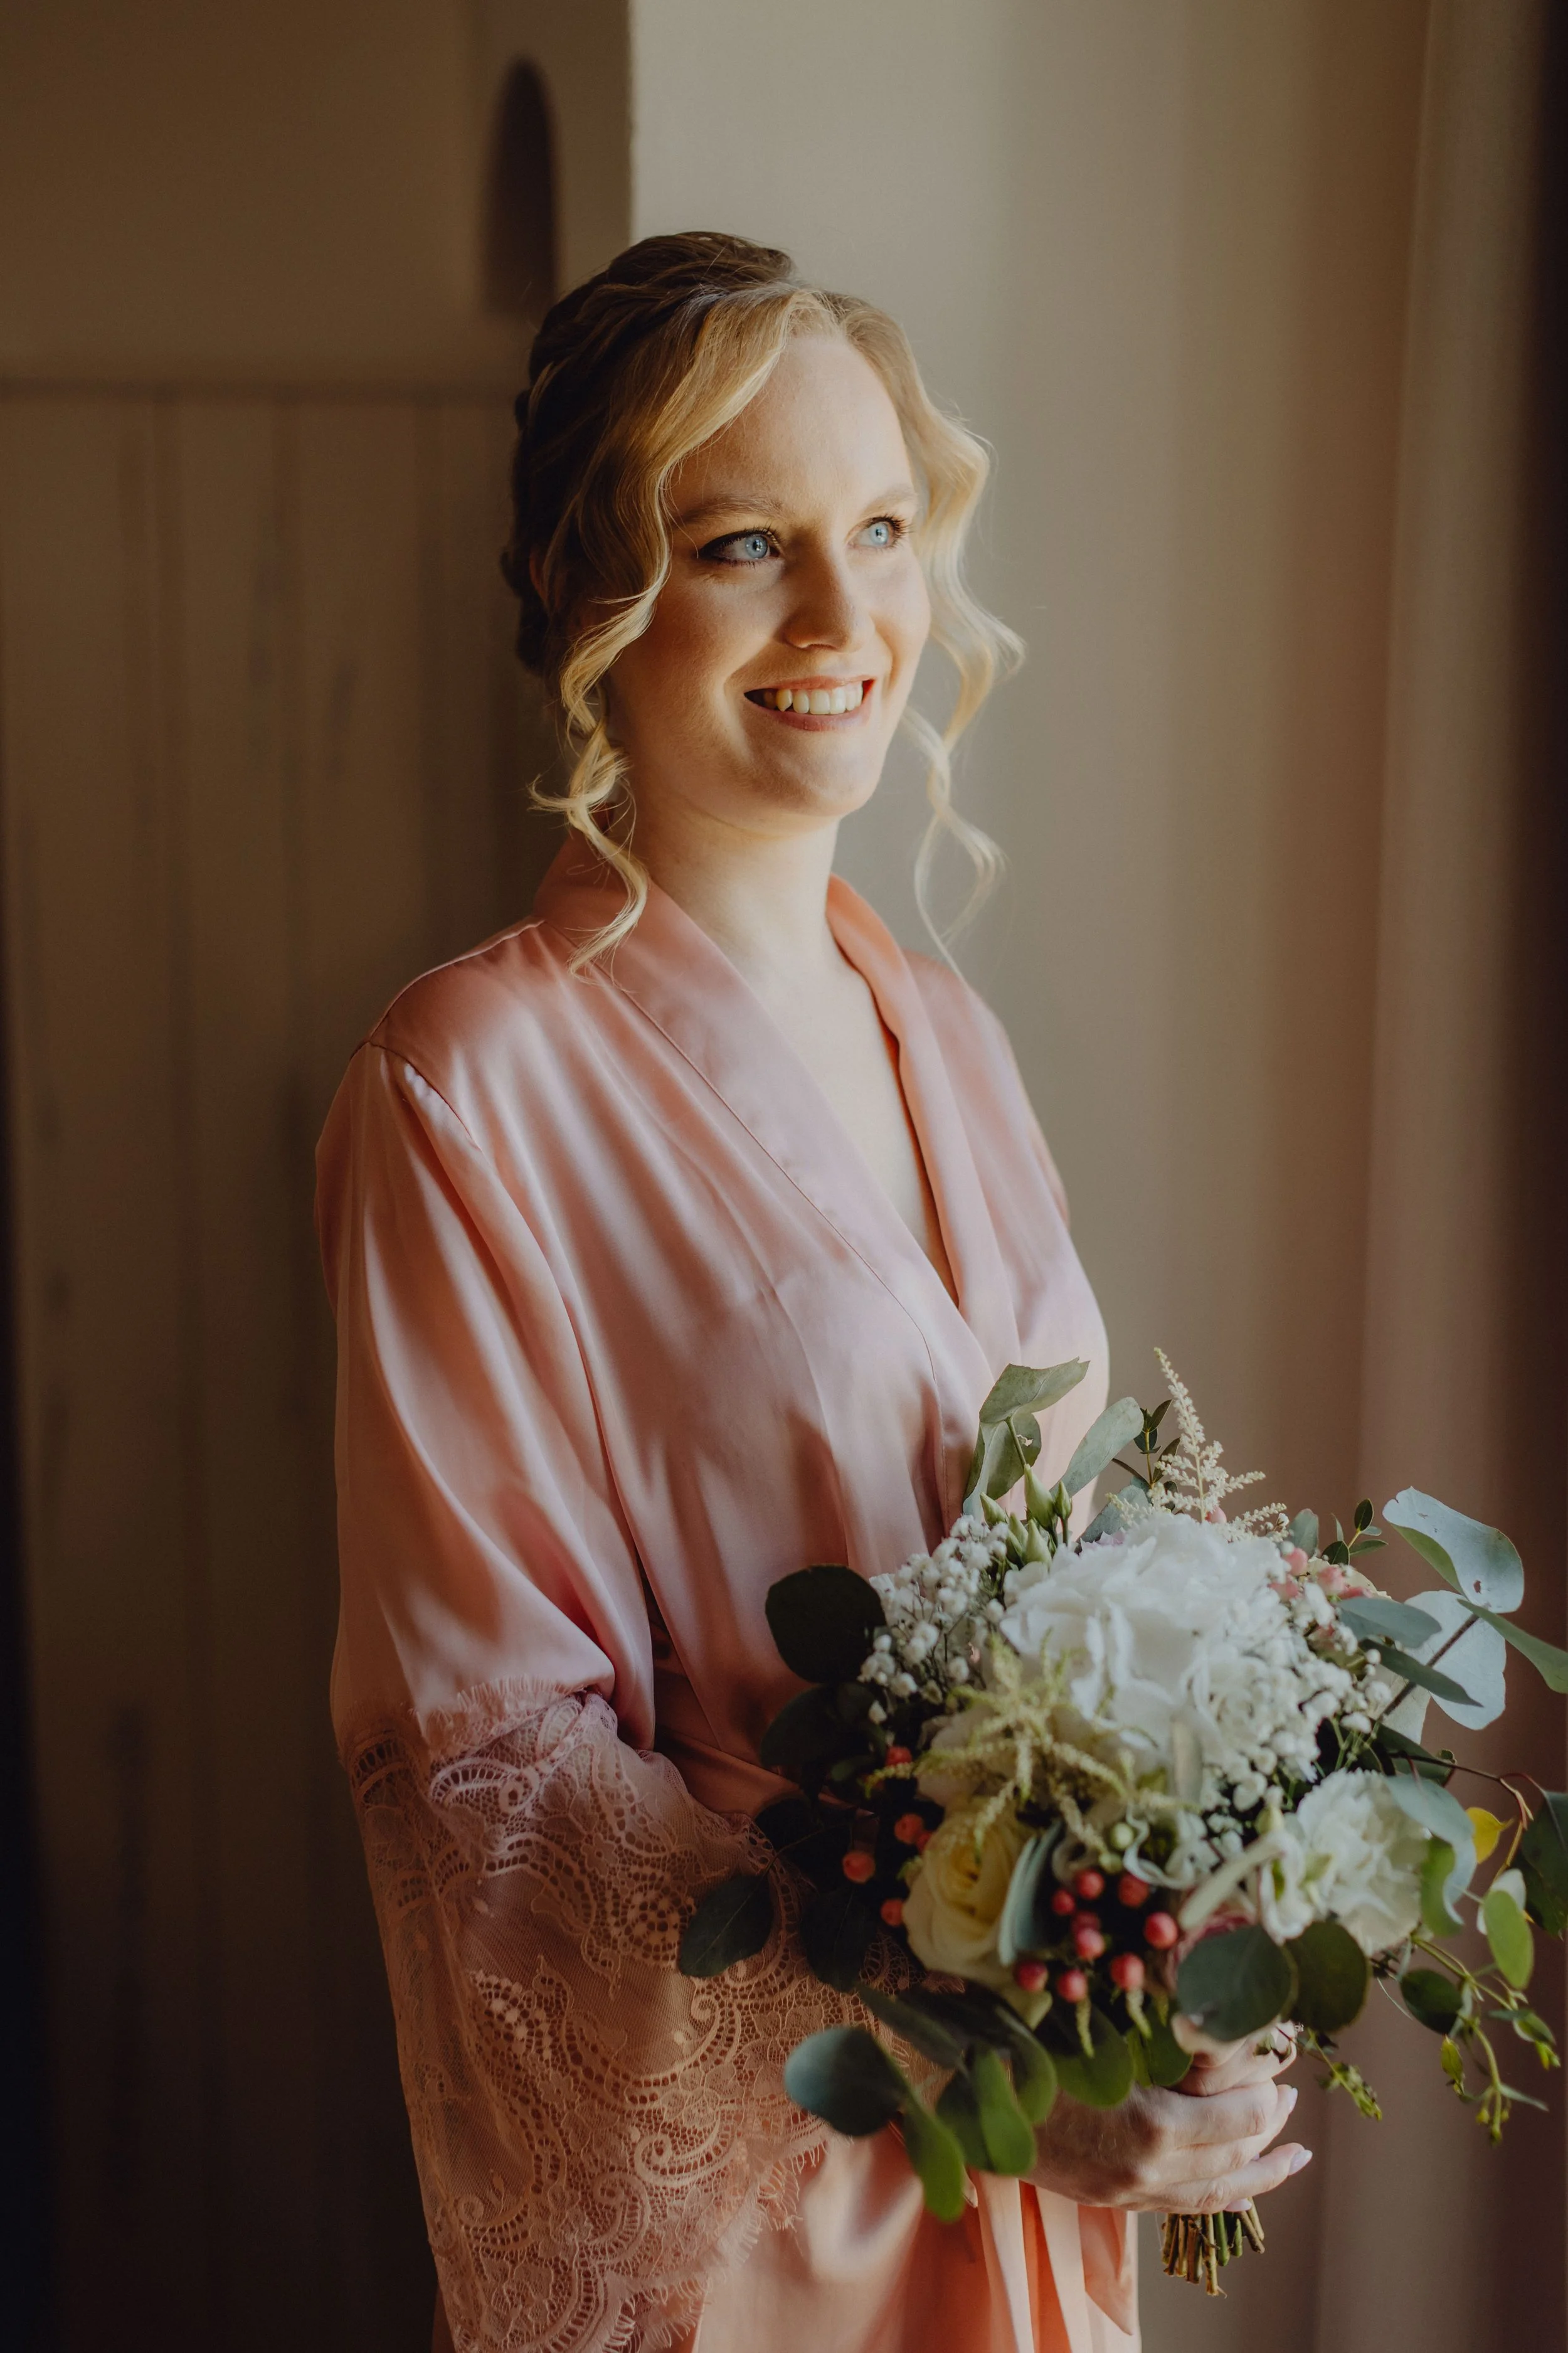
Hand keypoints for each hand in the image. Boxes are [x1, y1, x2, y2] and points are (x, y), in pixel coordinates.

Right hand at [1029, 2034, 1308, 2211]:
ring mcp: (1126, 2191)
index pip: (1236, 2122)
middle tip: (1290, 2101)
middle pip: (1231, 2159)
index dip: (1264, 2098)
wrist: (967, 2095)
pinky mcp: (1109, 2199)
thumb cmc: (1030, 2049)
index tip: (1276, 2071)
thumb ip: (1159, 2035)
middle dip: (1267, 2130)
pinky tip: (1240, 2192)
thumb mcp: (1101, 2031)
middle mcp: (1147, 2170)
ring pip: (1213, 2194)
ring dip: (1257, 2174)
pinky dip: (1218, 2198)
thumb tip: (1214, 2018)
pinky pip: (1180, 2207)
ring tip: (1291, 2158)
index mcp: (1151, 2126)